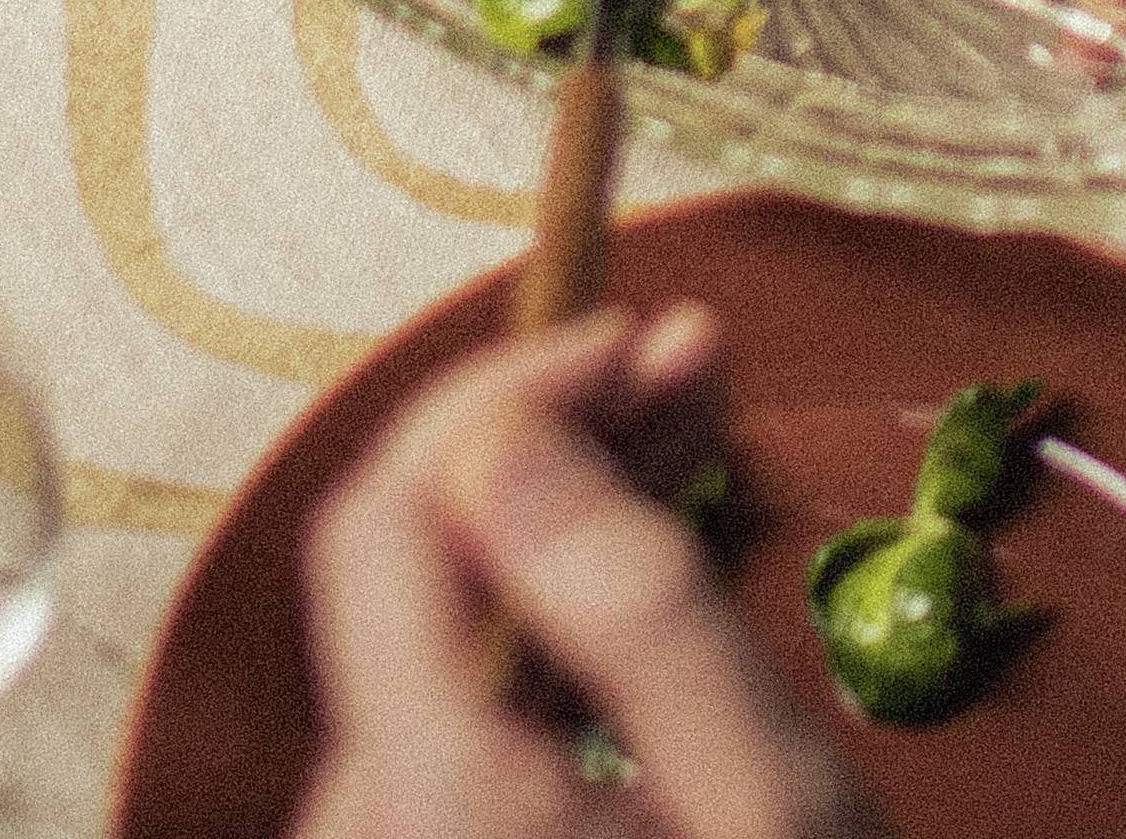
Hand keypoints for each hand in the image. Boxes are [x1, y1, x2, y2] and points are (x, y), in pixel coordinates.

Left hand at [290, 309, 871, 838]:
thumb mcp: (767, 813)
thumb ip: (638, 613)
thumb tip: (516, 437)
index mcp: (432, 794)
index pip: (391, 510)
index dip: (506, 391)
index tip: (638, 336)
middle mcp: (359, 830)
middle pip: (412, 564)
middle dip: (550, 436)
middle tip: (695, 364)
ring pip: (435, 635)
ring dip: (552, 526)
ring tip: (686, 444)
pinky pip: (451, 721)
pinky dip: (538, 631)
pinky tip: (634, 592)